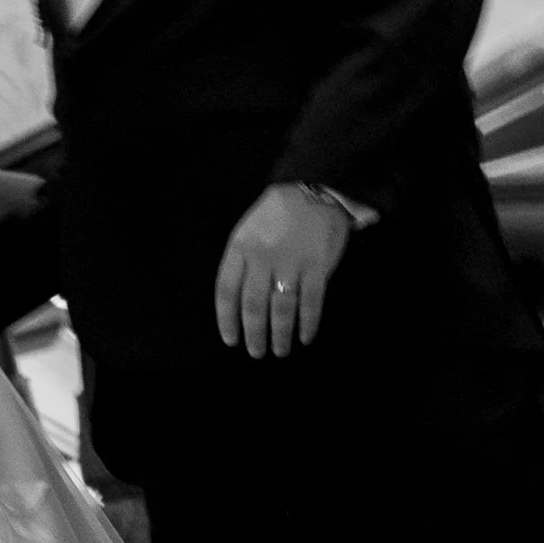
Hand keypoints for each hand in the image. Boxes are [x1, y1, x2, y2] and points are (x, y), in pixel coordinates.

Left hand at [214, 183, 353, 357]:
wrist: (314, 189)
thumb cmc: (277, 213)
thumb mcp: (247, 230)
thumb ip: (241, 262)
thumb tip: (237, 302)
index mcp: (240, 248)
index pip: (226, 291)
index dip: (226, 319)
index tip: (230, 339)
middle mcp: (262, 258)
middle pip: (253, 306)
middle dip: (254, 334)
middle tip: (256, 352)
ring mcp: (290, 263)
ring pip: (281, 309)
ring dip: (279, 334)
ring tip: (279, 351)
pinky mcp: (317, 266)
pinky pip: (311, 302)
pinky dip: (308, 323)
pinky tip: (305, 336)